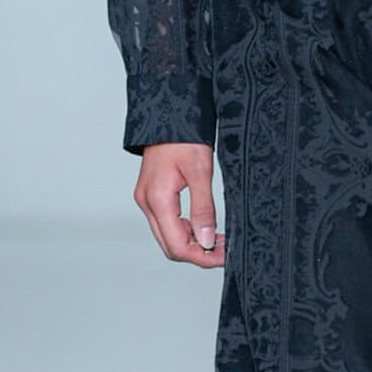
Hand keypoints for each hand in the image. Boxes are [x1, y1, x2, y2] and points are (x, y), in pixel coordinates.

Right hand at [134, 142, 223, 265]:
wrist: (168, 115)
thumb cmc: (183, 137)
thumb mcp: (200, 172)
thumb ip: (203, 208)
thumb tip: (207, 240)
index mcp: (157, 199)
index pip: (177, 246)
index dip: (202, 257)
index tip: (224, 255)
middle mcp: (147, 203)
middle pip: (170, 246)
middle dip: (198, 253)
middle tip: (225, 249)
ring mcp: (147, 200)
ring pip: (168, 237)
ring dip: (193, 242)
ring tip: (218, 238)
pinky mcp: (151, 195)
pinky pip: (166, 223)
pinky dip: (185, 230)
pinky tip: (203, 225)